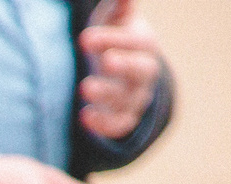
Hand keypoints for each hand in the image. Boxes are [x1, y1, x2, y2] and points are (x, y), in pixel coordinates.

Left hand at [77, 1, 163, 141]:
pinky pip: (119, 125)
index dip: (113, 39)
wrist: (120, 70)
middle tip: (105, 61)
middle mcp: (145, 73)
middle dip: (124, 65)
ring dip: (107, 95)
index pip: (137, 42)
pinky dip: (104, 123)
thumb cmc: (114, 39)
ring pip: (127, 99)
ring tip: (86, 88)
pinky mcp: (124, 118)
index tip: (86, 37)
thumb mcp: (116, 20)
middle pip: (141, 71)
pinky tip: (85, 115)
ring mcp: (136, 97)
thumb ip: (120, 7)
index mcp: (145, 46)